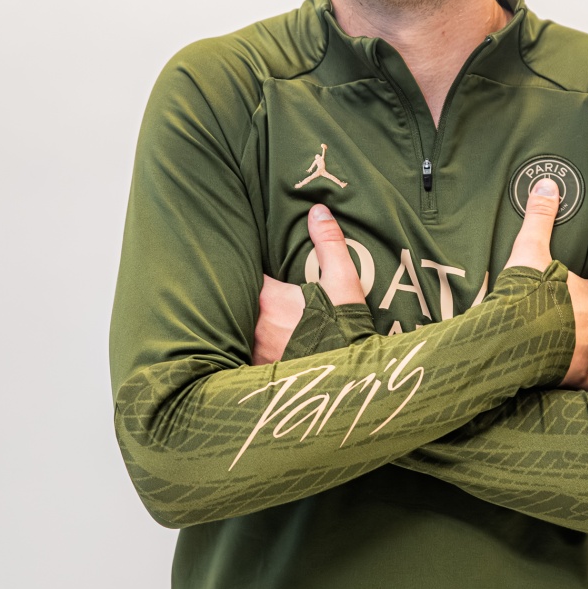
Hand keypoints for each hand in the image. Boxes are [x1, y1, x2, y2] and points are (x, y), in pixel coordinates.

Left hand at [250, 204, 365, 364]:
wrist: (350, 379)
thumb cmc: (346, 329)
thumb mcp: (343, 281)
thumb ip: (329, 243)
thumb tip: (318, 210)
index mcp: (271, 300)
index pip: (244, 276)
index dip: (244, 268)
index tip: (245, 260)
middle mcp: (256, 327)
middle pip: (237, 303)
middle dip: (241, 295)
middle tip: (245, 287)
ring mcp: (257, 353)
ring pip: (240, 331)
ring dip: (244, 323)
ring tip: (250, 317)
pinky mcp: (263, 374)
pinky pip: (247, 356)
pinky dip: (249, 349)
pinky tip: (260, 347)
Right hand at [504, 177, 587, 390]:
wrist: (510, 334)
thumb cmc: (522, 291)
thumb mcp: (529, 247)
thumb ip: (539, 216)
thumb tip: (548, 183)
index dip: (583, 293)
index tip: (571, 294)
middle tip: (573, 321)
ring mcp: (585, 351)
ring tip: (584, 349)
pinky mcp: (574, 375)